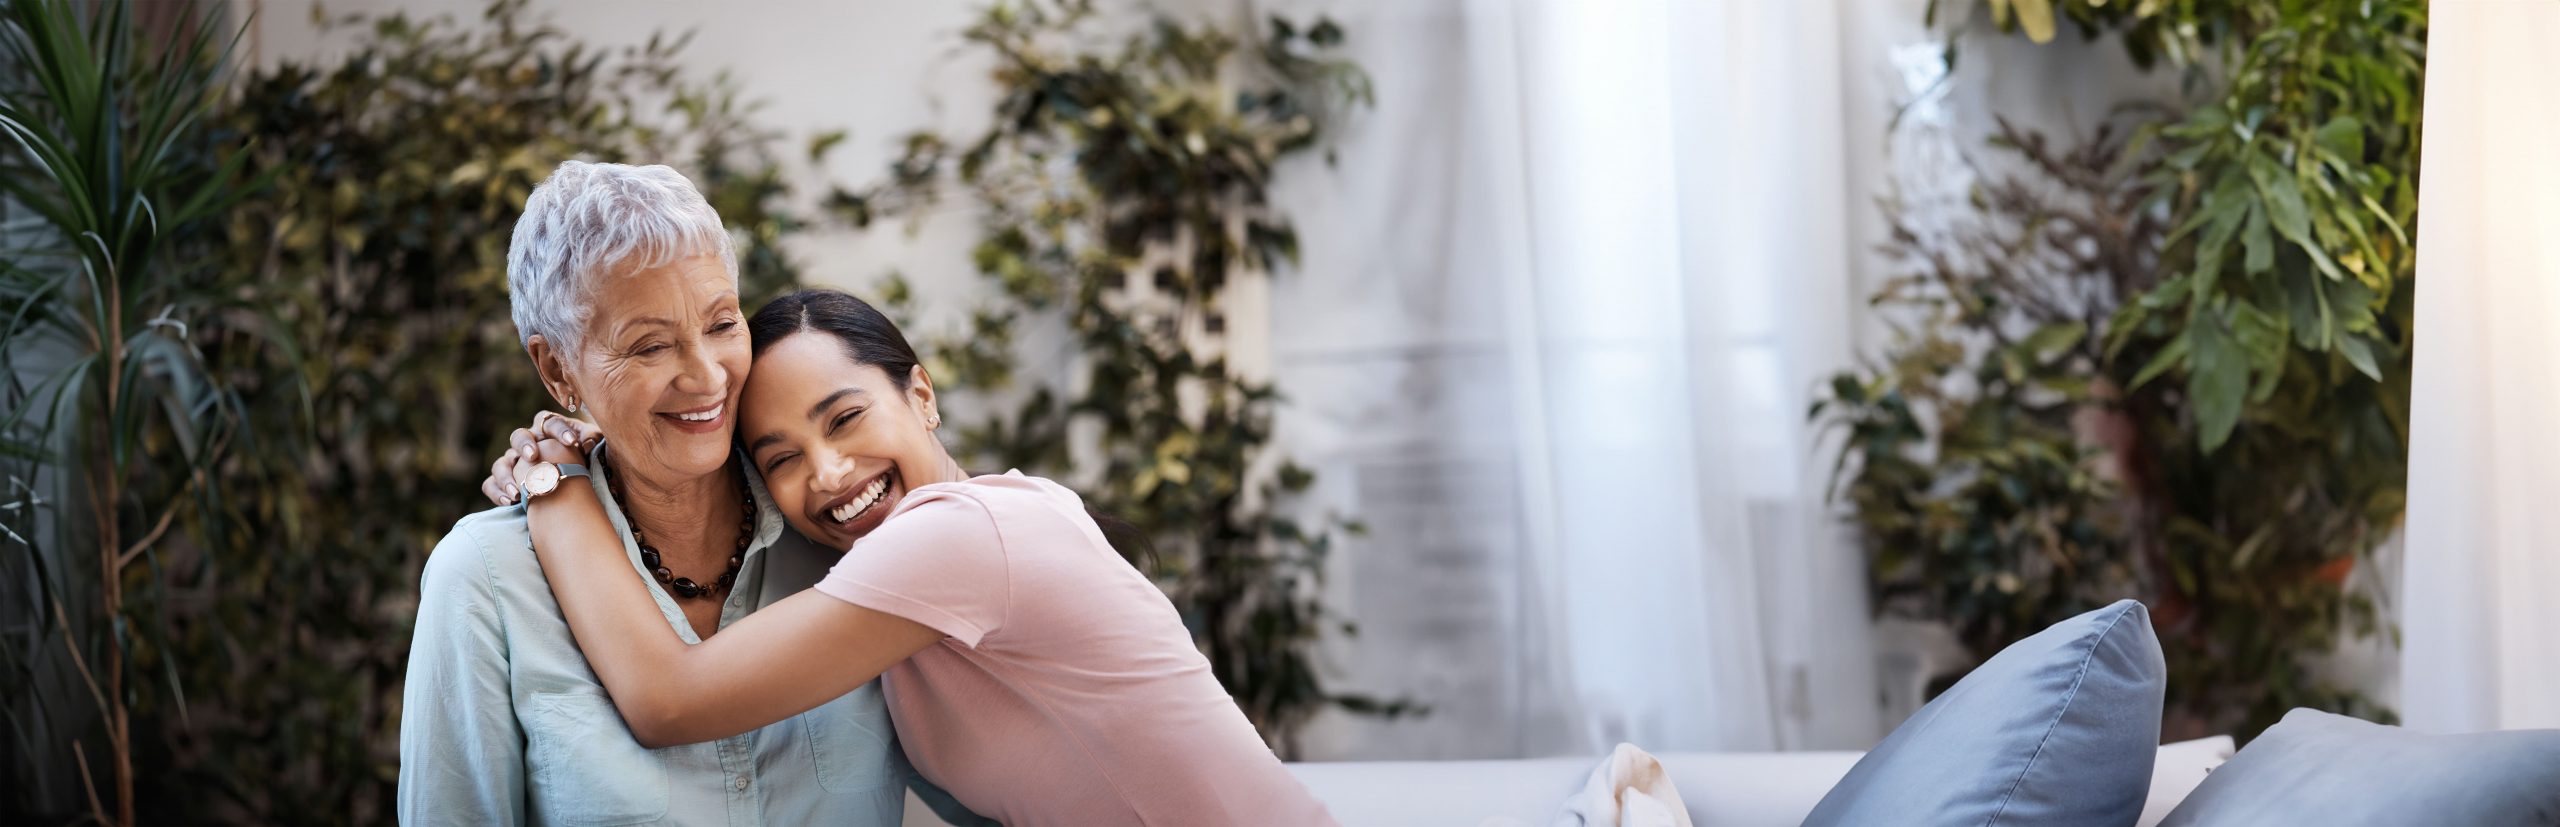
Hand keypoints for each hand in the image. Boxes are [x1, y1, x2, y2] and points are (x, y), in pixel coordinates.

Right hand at [480, 411, 604, 504]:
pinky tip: (509, 501)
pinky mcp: (504, 482)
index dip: (559, 430)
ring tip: (518, 491)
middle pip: (518, 436)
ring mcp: (513, 463)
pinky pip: (491, 484)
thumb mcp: (591, 447)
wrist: (573, 485)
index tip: (572, 442)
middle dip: (524, 445)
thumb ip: (591, 439)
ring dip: (506, 475)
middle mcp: (527, 444)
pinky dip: (497, 492)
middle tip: (532, 456)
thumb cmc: (583, 459)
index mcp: (547, 430)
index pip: (548, 421)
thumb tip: (586, 443)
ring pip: (501, 463)